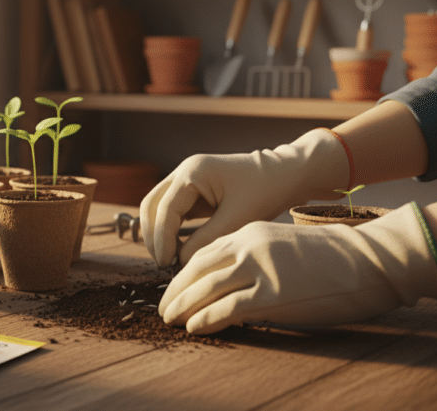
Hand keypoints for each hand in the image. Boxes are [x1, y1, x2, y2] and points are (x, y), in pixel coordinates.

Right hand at [139, 128, 348, 267]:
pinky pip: (171, 211)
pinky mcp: (192, 190)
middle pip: (150, 205)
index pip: (165, 209)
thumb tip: (179, 262)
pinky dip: (169, 230)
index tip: (166, 264)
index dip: (162, 239)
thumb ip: (206, 240)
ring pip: (156, 208)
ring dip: (158, 233)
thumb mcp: (237, 219)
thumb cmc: (265, 192)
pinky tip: (178, 250)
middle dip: (153, 236)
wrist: (285, 174)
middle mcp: (183, 171)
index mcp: (192, 172)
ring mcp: (186, 179)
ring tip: (169, 260)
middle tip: (162, 264)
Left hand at [159, 202, 436, 334]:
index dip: (185, 273)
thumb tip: (235, 283)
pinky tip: (195, 328)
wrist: (372, 259)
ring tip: (170, 320)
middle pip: (197, 269)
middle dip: (176, 290)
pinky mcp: (274, 295)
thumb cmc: (335, 257)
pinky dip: (206, 319)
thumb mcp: (286, 246)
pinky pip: (228, 309)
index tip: (174, 288)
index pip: (205, 252)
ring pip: (206, 288)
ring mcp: (261, 270)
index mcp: (252, 233)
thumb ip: (257, 258)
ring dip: (183, 306)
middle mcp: (250, 247)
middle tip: (162, 308)